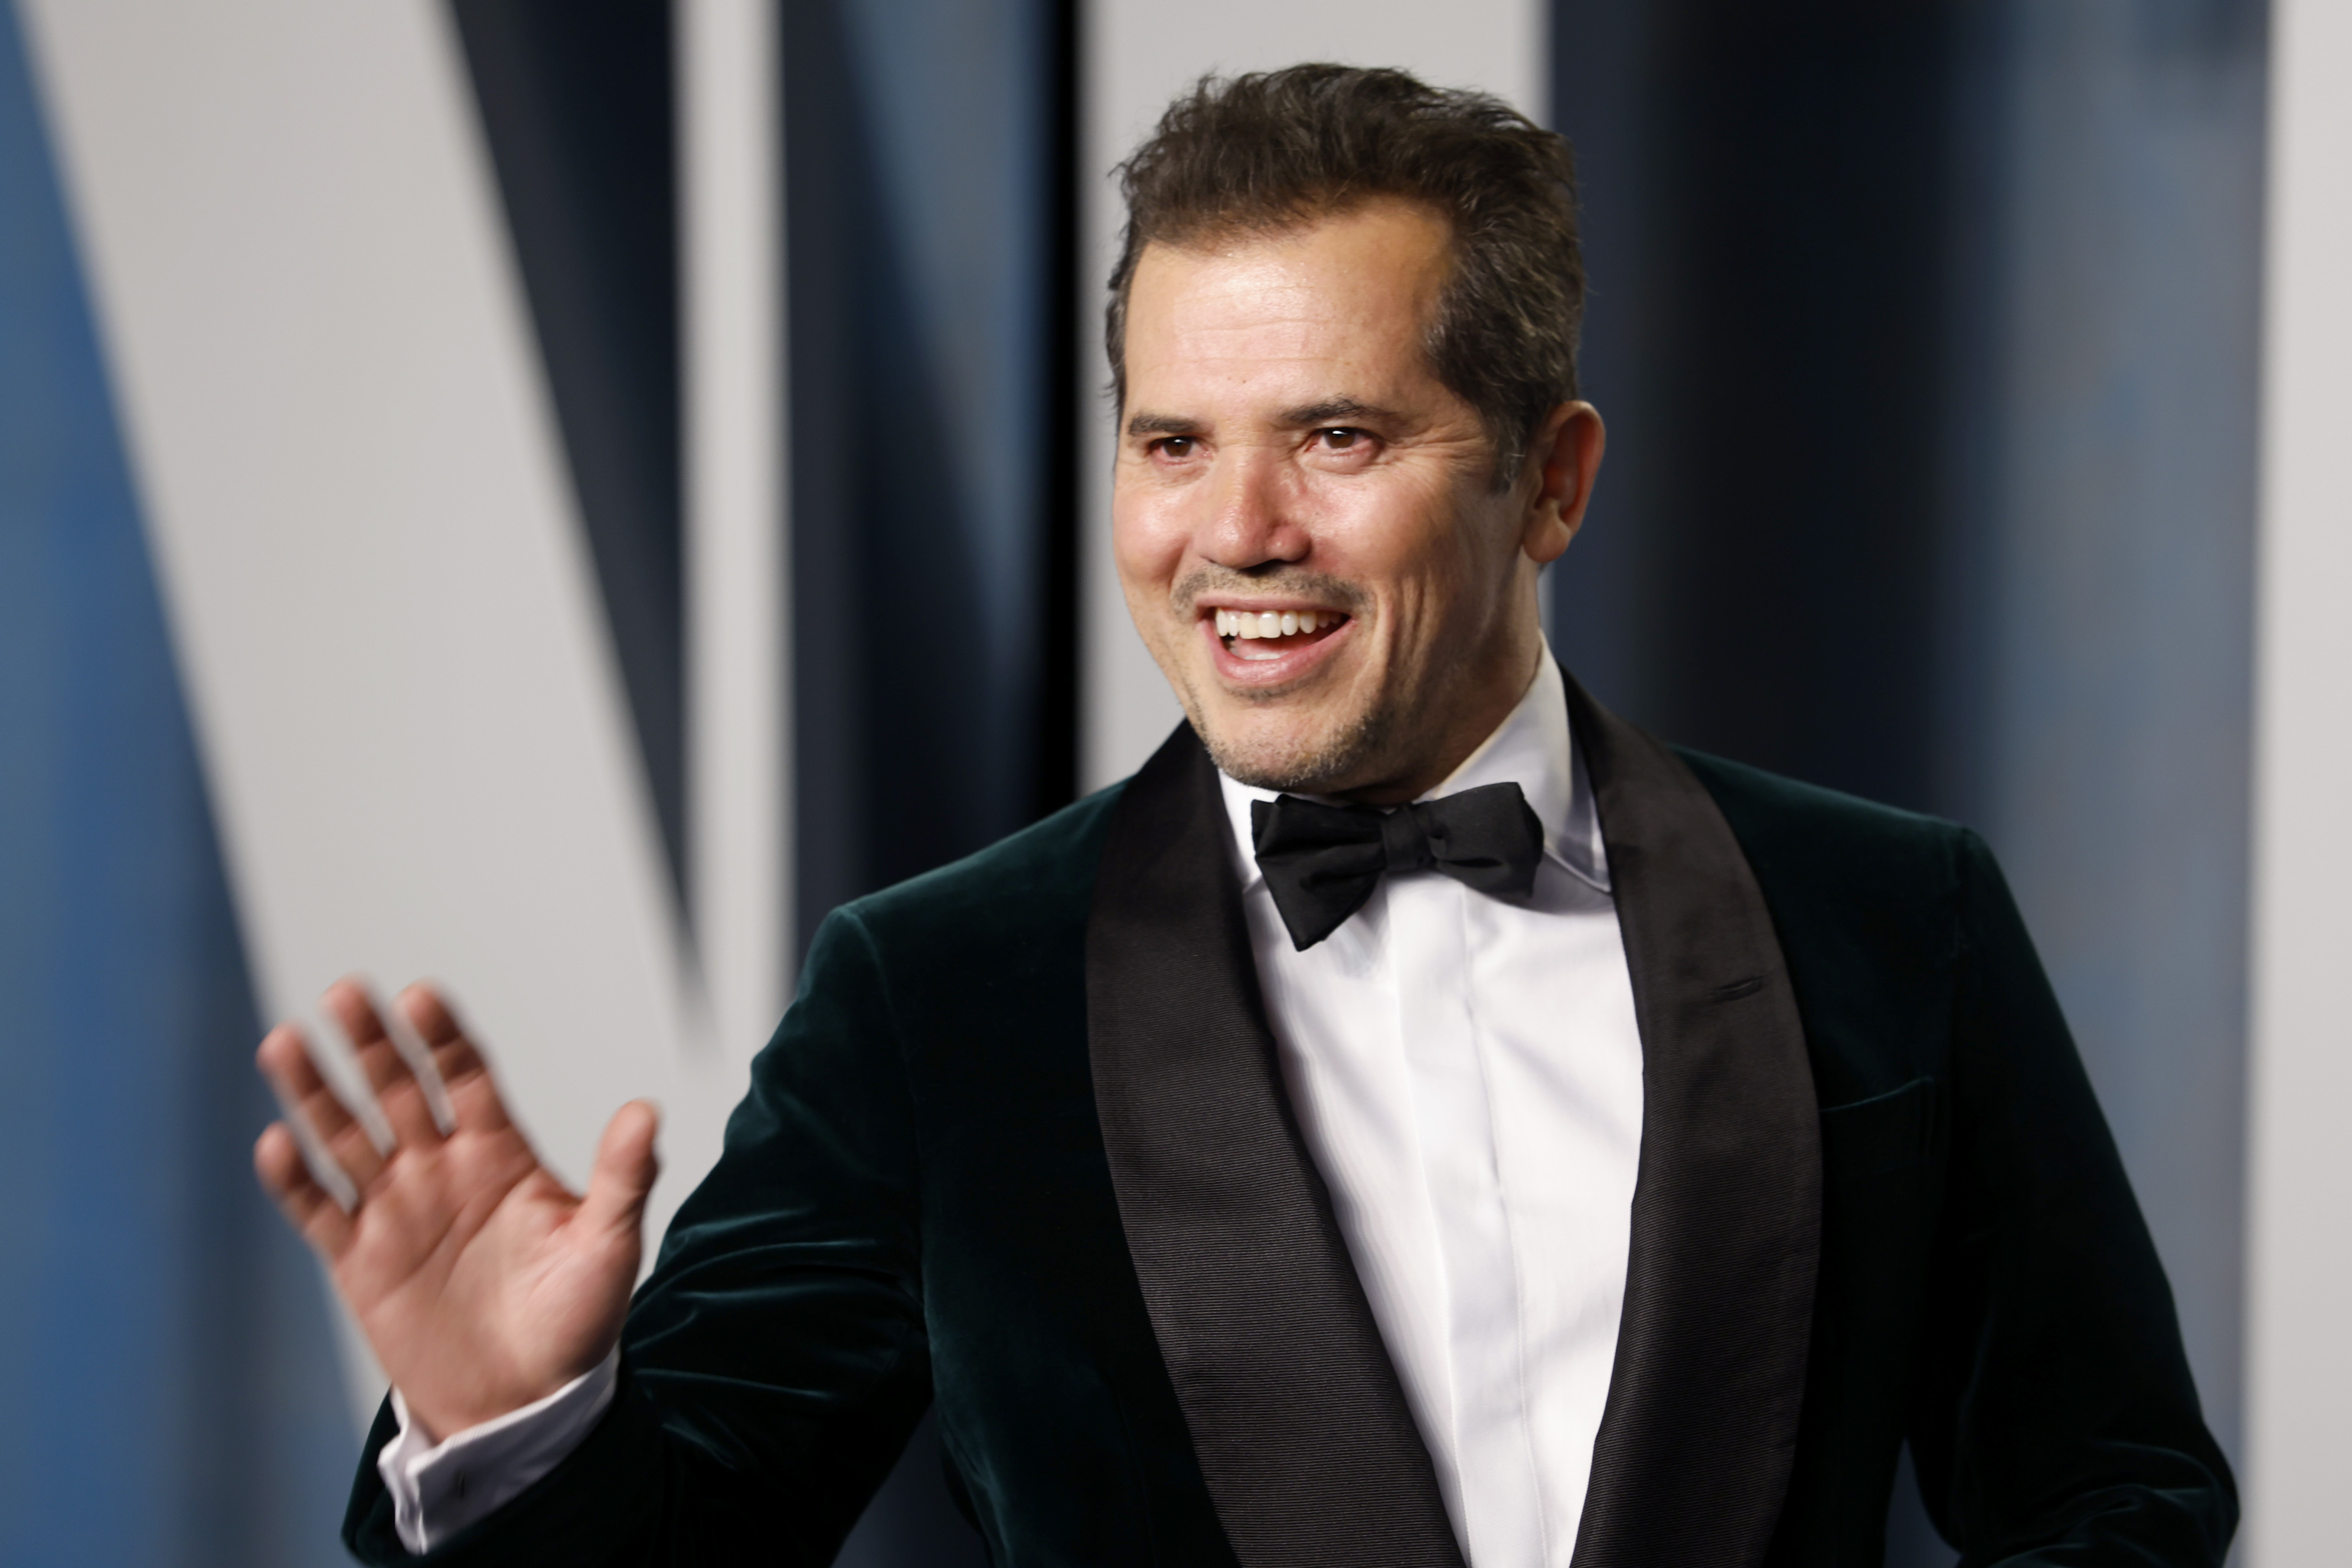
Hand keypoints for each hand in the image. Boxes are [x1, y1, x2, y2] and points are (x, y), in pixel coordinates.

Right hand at [254, 979, 658, 1439]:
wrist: (526, 1402)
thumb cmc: (575, 1320)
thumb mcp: (607, 1246)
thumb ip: (622, 1179)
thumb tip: (646, 1111)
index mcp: (498, 1153)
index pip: (465, 1076)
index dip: (442, 1037)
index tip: (419, 996)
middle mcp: (440, 1168)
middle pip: (398, 1090)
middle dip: (372, 1044)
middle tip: (344, 992)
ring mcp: (395, 1210)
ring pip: (346, 1137)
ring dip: (315, 1093)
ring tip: (286, 1041)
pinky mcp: (359, 1260)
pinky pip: (319, 1210)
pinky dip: (295, 1179)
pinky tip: (278, 1142)